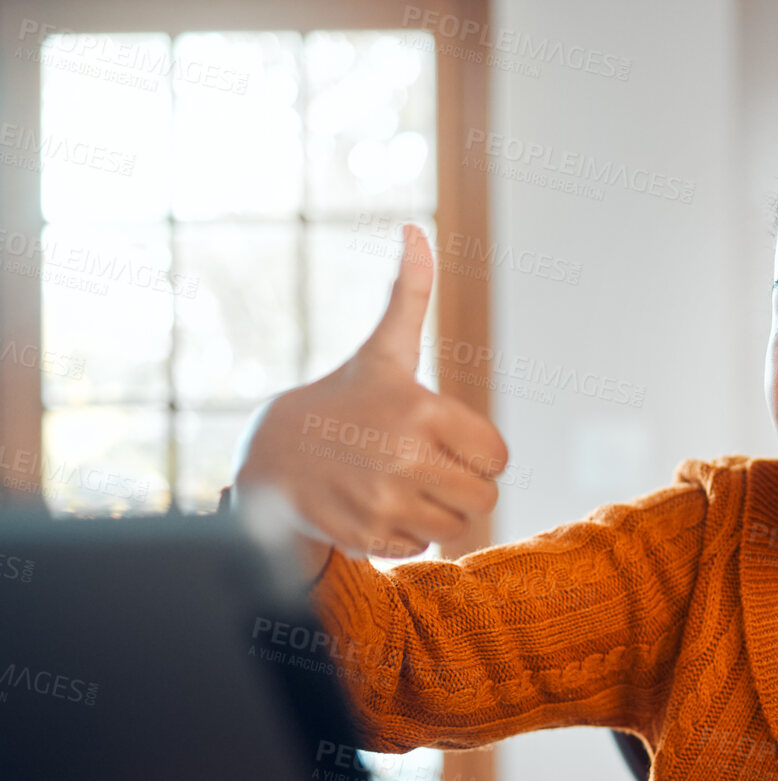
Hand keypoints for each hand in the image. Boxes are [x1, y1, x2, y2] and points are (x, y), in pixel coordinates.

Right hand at [232, 223, 508, 567]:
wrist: (271, 455)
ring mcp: (383, 500)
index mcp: (421, 409)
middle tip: (430, 470)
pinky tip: (376, 506)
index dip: (481, 454)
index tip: (450, 443)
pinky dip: (405, 533)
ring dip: (438, 512)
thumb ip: (409, 295)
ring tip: (402, 486)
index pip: (499, 458)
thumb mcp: (383, 351)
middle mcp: (404, 457)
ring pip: (456, 527)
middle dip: (464, 487)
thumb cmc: (344, 398)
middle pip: (485, 499)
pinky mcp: (365, 536)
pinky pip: (420, 547)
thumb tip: (414, 229)